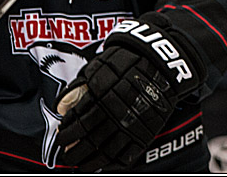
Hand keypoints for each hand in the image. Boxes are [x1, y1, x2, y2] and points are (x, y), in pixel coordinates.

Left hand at [55, 15, 203, 169]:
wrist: (165, 62)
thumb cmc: (131, 60)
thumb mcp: (101, 67)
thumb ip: (80, 87)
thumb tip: (61, 106)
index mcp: (103, 97)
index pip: (78, 121)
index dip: (67, 132)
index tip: (61, 136)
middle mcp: (116, 113)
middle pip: (89, 140)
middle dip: (74, 151)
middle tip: (67, 155)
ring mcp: (132, 124)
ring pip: (106, 151)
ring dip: (90, 161)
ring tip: (81, 164)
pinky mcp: (147, 132)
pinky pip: (128, 155)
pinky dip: (114, 164)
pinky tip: (105, 165)